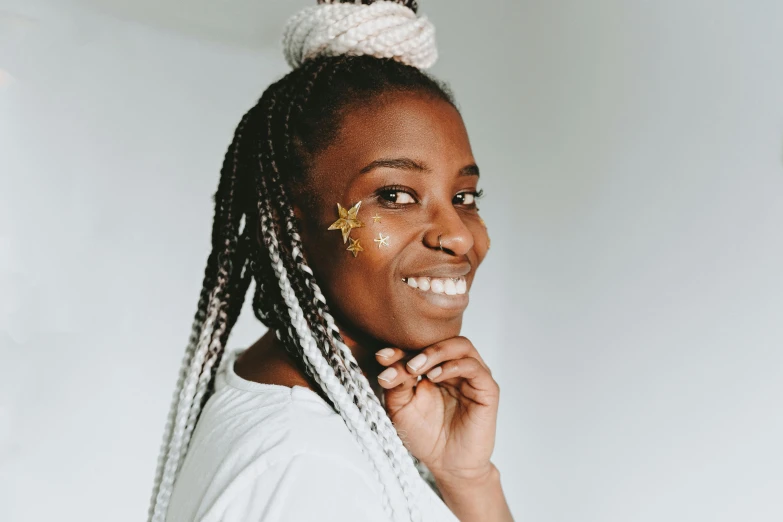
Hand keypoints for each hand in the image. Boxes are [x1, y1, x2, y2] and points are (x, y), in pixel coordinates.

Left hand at [374, 336, 499, 482]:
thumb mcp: (400, 408)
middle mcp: (454, 368)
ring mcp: (472, 377)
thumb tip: (388, 362)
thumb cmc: (425, 436)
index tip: (381, 357)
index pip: (419, 348)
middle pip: (443, 339)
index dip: (399, 349)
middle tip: (405, 364)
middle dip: (420, 348)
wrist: (447, 465)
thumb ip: (396, 384)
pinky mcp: (487, 390)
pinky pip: (474, 367)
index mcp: (433, 368)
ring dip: (436, 353)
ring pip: (461, 346)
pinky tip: (435, 376)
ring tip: (417, 368)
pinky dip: (453, 366)